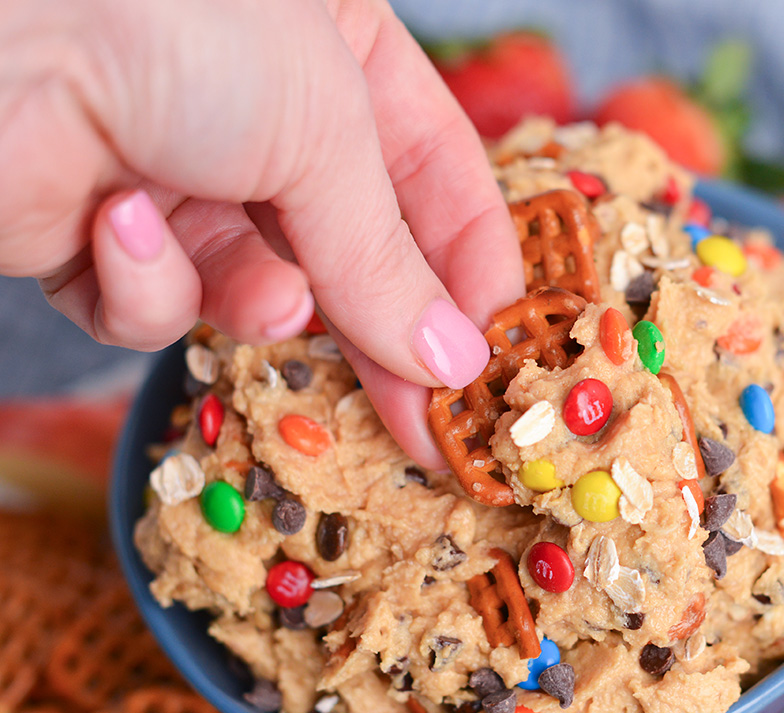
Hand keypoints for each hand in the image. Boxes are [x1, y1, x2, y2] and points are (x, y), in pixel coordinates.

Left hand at [0, 0, 524, 465]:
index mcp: (341, 56)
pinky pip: (160, 303)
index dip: (473, 260)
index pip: (437, 172)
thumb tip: (453, 365)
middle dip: (386, 333)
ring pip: (260, 294)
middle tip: (434, 421)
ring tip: (272, 298)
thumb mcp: (325, 133)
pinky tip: (121, 225)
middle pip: (356, 251)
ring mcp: (183, 181)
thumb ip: (388, 262)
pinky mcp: (101, 242)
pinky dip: (148, 282)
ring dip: (264, 304)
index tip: (500, 346)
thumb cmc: (183, 21)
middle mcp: (266, 120)